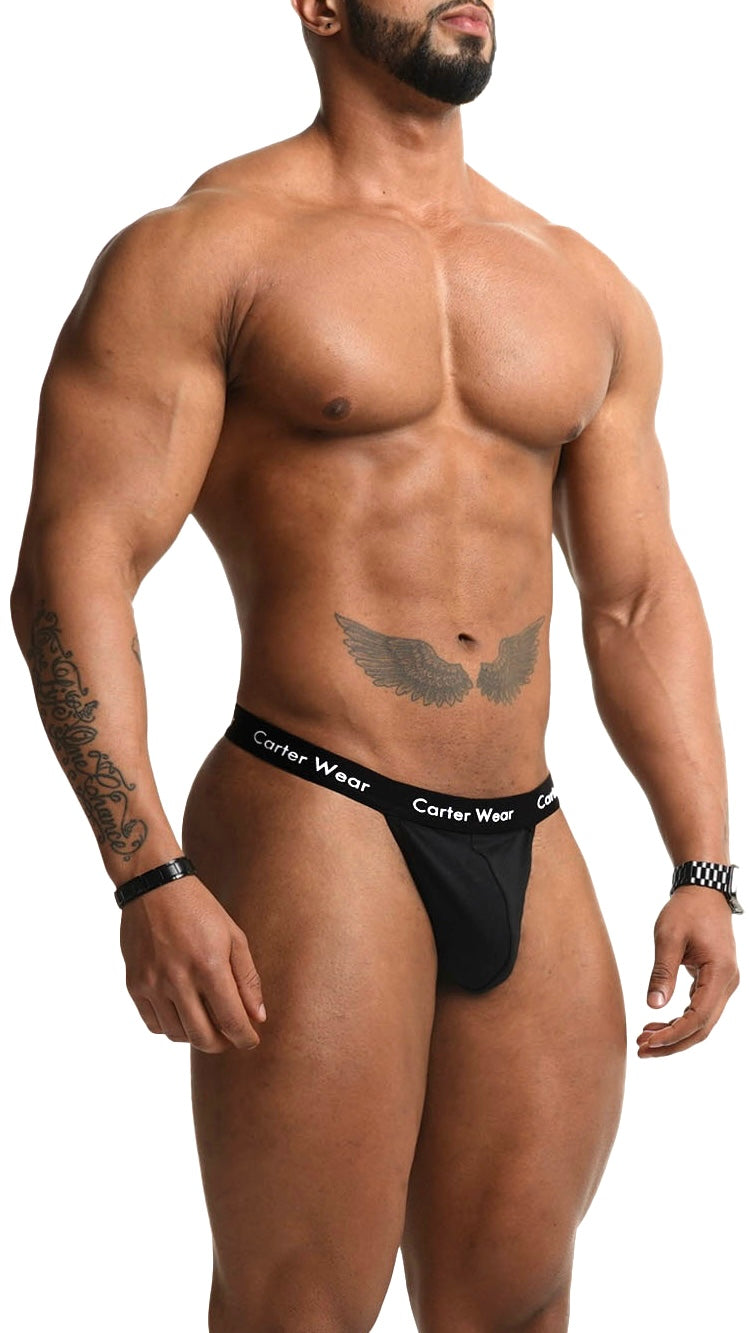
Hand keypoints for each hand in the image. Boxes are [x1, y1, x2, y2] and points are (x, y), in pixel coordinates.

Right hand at [120, 875, 266, 1053]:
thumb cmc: (200, 909)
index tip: (251, 1041)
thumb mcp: (233, 937)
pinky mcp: (134, 984)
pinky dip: (171, 1028)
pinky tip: (183, 1014)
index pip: (231, 1021)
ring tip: (206, 1022)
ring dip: (196, 1036)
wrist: (154, 887)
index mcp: (209, 965)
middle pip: (203, 1037)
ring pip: (177, 1035)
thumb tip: (258, 1017)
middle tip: (230, 1037)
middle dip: (222, 1044)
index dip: (245, 1038)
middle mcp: (178, 978)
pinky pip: (154, 1024)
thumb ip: (247, 979)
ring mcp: (152, 983)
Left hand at [637, 884, 739, 1056]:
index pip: (699, 1017)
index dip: (673, 1035)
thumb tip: (654, 1006)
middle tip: (641, 1050)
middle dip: (672, 1043)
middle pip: (703, 1027)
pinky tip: (656, 1023)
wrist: (704, 892)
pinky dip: (679, 1020)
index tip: (648, 1041)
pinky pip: (700, 1010)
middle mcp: (728, 983)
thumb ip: (663, 972)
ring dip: (675, 1034)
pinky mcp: (715, 981)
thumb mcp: (668, 937)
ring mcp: (724, 984)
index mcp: (720, 973)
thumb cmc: (686, 910)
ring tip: (644, 1039)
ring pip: (702, 1022)